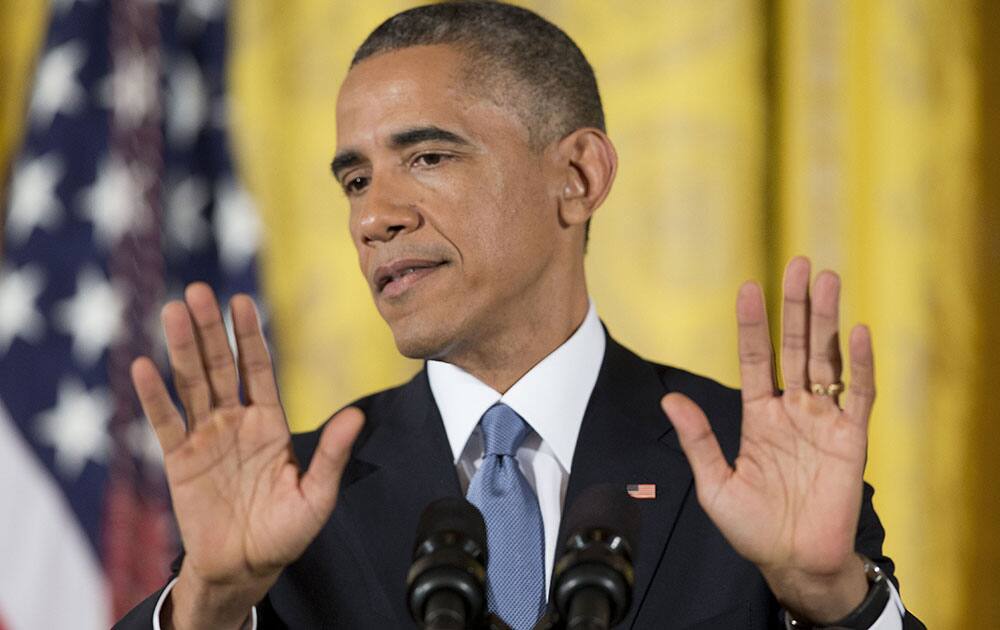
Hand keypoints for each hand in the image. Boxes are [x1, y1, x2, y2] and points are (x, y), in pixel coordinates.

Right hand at [131, 283, 362, 628]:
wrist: (245, 568)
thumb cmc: (285, 532)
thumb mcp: (316, 496)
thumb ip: (332, 455)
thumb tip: (357, 416)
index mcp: (270, 424)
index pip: (258, 369)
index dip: (249, 336)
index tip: (242, 300)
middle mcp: (235, 422)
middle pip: (219, 367)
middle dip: (210, 330)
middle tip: (197, 291)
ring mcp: (205, 438)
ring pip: (190, 384)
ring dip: (181, 349)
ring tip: (172, 312)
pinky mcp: (179, 460)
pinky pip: (164, 423)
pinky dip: (153, 396)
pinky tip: (143, 365)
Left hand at [661, 257, 871, 622]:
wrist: (792, 562)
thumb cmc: (752, 527)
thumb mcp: (715, 483)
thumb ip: (698, 440)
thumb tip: (669, 398)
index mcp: (758, 416)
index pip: (756, 358)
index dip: (753, 324)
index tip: (749, 288)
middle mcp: (792, 410)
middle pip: (796, 346)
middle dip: (797, 307)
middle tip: (800, 263)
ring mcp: (823, 422)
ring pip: (827, 361)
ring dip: (827, 321)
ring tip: (827, 280)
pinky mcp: (850, 440)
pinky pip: (858, 397)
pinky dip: (858, 366)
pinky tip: (855, 333)